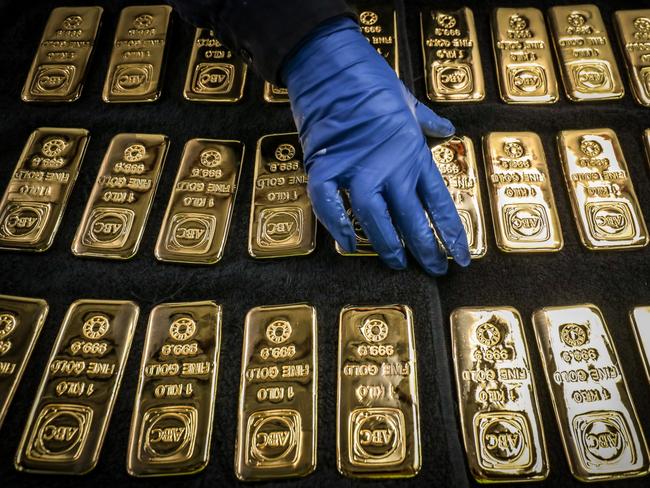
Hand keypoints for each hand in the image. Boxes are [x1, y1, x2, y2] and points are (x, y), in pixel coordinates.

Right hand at [283, 17, 469, 274]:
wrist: (334, 63)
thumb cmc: (373, 81)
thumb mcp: (408, 101)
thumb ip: (427, 122)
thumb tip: (446, 129)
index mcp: (413, 154)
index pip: (439, 203)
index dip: (452, 234)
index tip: (462, 258)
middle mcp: (391, 166)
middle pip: (412, 218)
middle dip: (426, 249)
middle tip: (434, 270)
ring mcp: (357, 167)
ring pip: (375, 217)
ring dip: (386, 244)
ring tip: (396, 263)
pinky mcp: (326, 165)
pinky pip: (329, 203)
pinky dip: (335, 223)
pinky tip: (345, 242)